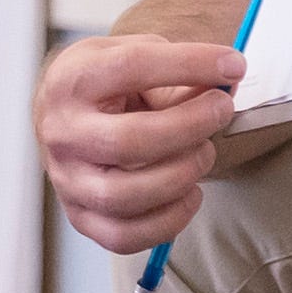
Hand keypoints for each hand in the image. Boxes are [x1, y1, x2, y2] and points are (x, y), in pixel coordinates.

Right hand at [35, 33, 244, 253]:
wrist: (59, 116)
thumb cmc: (103, 86)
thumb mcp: (129, 55)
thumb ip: (175, 70)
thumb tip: (227, 85)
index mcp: (72, 81)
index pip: (131, 67)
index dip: (189, 65)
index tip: (231, 66)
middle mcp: (62, 132)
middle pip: (129, 141)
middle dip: (190, 126)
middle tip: (220, 111)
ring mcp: (67, 179)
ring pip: (125, 195)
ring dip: (182, 175)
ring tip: (203, 153)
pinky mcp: (79, 216)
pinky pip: (124, 236)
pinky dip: (169, 221)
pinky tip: (189, 193)